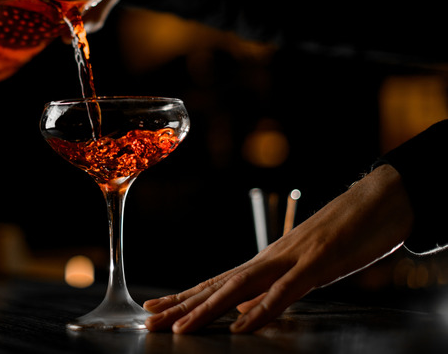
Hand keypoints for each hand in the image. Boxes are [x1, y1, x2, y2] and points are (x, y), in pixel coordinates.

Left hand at [144, 164, 413, 332]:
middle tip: (150, 322)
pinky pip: (285, 291)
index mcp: (268, 263)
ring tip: (181, 328)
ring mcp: (292, 260)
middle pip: (219, 286)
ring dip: (209, 309)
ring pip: (241, 288)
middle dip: (183, 306)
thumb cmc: (347, 234)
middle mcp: (271, 260)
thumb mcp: (309, 267)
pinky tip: (241, 325)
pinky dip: (262, 309)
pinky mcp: (318, 263)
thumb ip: (280, 286)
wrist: (380, 200)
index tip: (156, 309)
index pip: (218, 283)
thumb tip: (251, 307)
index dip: (186, 297)